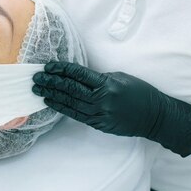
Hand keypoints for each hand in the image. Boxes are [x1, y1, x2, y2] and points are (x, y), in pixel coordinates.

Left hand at [32, 62, 190, 156]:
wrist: (154, 116)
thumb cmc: (139, 92)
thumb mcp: (120, 77)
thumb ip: (98, 78)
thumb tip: (76, 76)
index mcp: (107, 84)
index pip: (77, 74)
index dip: (60, 69)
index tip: (47, 66)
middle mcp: (101, 100)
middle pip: (69, 89)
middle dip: (50, 82)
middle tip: (35, 77)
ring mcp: (99, 114)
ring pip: (69, 103)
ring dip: (51, 95)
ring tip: (38, 89)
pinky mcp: (98, 124)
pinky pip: (75, 114)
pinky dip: (61, 107)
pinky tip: (51, 102)